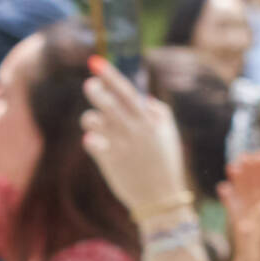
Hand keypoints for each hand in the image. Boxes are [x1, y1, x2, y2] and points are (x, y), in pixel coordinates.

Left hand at [80, 59, 195, 224]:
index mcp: (148, 121)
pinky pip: (90, 141)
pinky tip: (97, 144)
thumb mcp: (169, 135)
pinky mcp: (108, 161)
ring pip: (93, 119)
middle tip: (91, 87)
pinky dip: (91, 140)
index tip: (94, 62)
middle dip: (94, 89)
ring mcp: (120, 145)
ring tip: (99, 126)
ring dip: (91, 119)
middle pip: (105, 100)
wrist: (161, 198)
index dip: (109, 75)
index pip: (126, 91)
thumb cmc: (165, 163)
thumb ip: (158, 112)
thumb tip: (142, 97)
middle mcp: (134, 130)